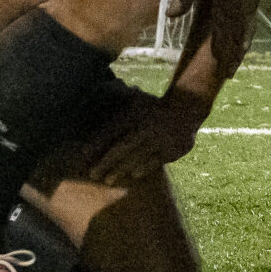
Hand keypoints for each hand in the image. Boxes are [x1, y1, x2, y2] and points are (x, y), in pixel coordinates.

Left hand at [84, 85, 208, 185]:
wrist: (187, 107)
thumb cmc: (153, 107)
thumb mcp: (136, 99)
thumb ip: (116, 98)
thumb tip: (97, 91)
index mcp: (135, 113)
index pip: (112, 128)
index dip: (97, 141)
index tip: (83, 153)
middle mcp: (147, 125)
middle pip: (122, 146)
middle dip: (105, 162)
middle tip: (92, 174)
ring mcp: (161, 137)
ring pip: (138, 156)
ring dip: (121, 169)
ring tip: (107, 180)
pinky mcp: (174, 148)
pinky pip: (157, 160)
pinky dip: (145, 167)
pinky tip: (134, 175)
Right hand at [180, 0, 258, 78]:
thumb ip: (183, 0)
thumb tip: (171, 15)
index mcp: (224, 1)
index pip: (224, 28)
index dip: (223, 44)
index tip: (218, 59)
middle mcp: (234, 5)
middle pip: (233, 36)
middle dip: (231, 55)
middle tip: (228, 74)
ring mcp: (240, 3)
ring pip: (238, 35)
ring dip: (235, 53)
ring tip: (231, 71)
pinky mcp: (241, 0)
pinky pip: (242, 25)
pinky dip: (240, 39)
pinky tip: (240, 53)